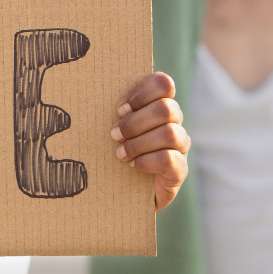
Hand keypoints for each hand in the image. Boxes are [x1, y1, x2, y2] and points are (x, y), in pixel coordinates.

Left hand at [112, 72, 189, 210]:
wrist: (124, 190)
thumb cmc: (115, 149)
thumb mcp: (114, 127)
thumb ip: (114, 111)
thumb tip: (91, 94)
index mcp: (158, 105)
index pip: (163, 83)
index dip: (143, 92)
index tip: (120, 109)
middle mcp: (174, 122)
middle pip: (166, 108)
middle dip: (135, 122)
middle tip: (114, 134)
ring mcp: (180, 146)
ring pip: (170, 133)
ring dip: (138, 143)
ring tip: (120, 153)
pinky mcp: (180, 170)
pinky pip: (169, 158)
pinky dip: (146, 161)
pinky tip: (132, 166)